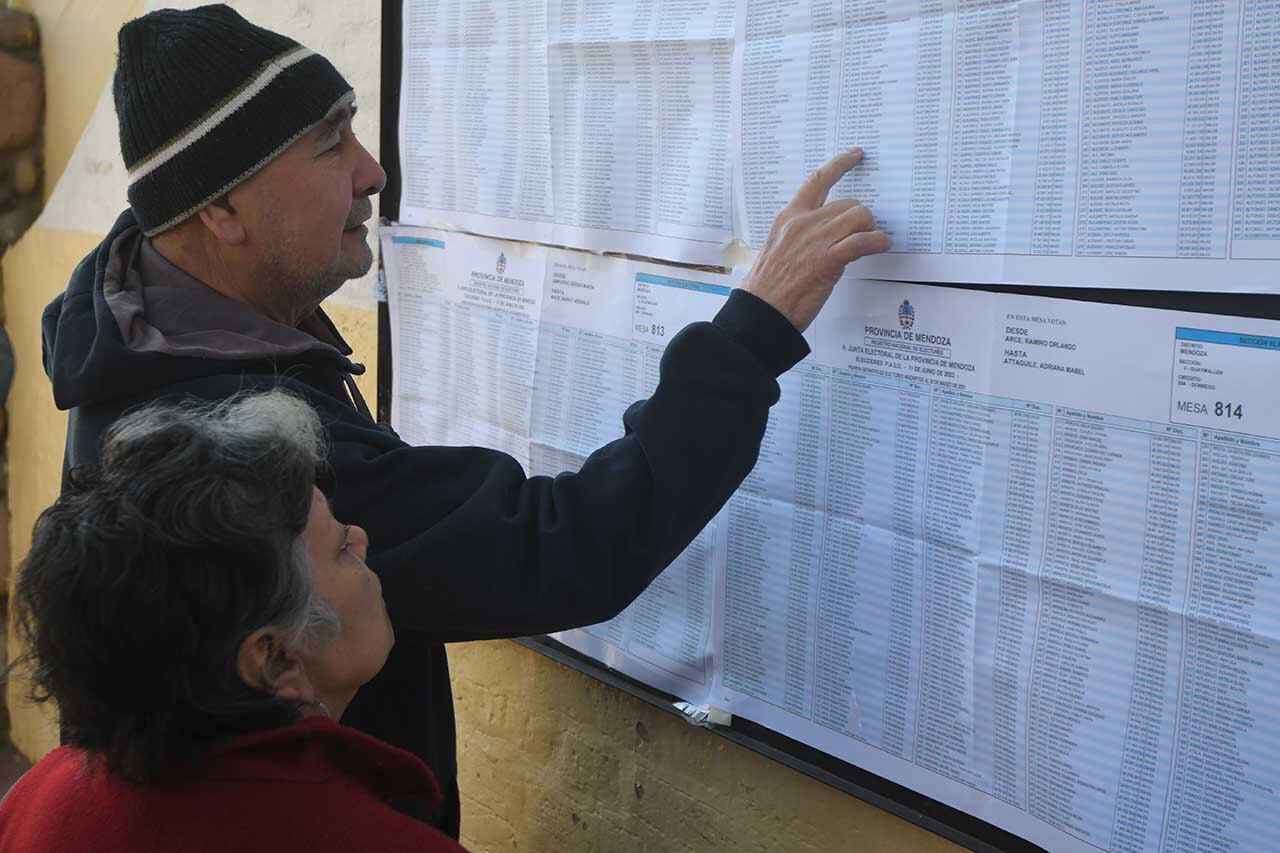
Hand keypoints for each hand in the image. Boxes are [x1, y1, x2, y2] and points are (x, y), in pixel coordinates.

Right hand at [741, 149, 889, 331]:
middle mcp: (802, 223)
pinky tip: (881, 246)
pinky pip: (862, 241)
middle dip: (861, 217)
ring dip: (871, 229)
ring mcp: (815, 240)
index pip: (816, 181)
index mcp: (788, 218)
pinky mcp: (827, 260)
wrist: (760, 312)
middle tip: (863, 234)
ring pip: (859, 216)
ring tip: (872, 242)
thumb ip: (801, 237)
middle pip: (848, 203)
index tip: (854, 155)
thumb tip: (825, 236)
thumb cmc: (767, 290)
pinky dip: (877, 242)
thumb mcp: (778, 250)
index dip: (839, 165)